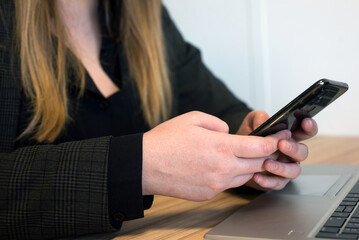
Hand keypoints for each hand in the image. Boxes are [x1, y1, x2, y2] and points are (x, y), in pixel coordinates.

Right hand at [142, 111, 289, 200]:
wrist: (145, 166)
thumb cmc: (166, 140)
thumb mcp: (193, 118)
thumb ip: (218, 123)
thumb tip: (229, 132)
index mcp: (221, 146)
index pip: (260, 147)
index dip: (273, 142)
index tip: (279, 138)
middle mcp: (223, 168)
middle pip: (258, 164)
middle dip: (266, 155)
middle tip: (266, 147)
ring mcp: (216, 184)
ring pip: (245, 176)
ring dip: (249, 166)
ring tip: (241, 156)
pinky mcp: (208, 194)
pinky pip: (228, 184)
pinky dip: (231, 175)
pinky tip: (220, 167)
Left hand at [237, 110, 317, 190]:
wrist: (237, 155)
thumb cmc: (249, 138)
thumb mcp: (252, 122)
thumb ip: (259, 118)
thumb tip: (264, 123)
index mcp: (289, 137)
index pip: (306, 131)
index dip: (309, 126)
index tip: (305, 122)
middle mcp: (291, 153)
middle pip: (303, 152)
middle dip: (294, 148)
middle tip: (281, 144)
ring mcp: (285, 167)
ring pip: (294, 170)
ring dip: (282, 167)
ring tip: (266, 163)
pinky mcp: (276, 180)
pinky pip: (278, 183)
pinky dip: (267, 180)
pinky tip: (256, 175)